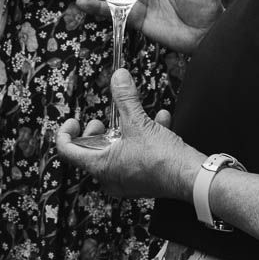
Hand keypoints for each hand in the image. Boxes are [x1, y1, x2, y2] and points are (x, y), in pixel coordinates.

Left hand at [54, 68, 197, 201]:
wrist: (193, 179)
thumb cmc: (163, 159)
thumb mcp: (139, 122)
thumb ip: (125, 98)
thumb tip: (118, 77)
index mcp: (101, 167)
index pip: (67, 152)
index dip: (65, 133)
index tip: (73, 121)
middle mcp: (111, 179)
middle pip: (90, 154)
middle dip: (95, 133)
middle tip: (100, 122)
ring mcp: (128, 182)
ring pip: (114, 155)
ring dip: (121, 134)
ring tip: (131, 118)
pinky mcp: (145, 181)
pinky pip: (135, 158)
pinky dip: (142, 140)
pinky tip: (159, 121)